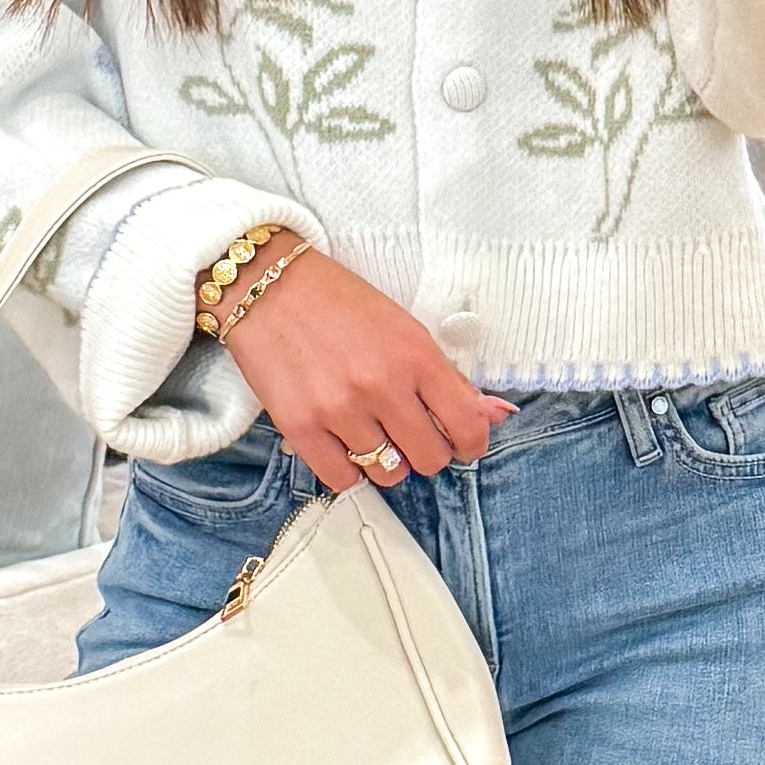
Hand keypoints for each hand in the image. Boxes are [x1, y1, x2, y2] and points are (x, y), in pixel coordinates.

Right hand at [217, 248, 503, 497]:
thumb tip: (496, 416)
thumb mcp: (405, 328)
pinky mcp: (300, 427)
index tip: (463, 443)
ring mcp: (339, 410)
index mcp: (416, 355)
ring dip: (388, 461)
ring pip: (389, 473)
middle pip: (431, 458)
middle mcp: (382, 386)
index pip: (467, 426)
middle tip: (411, 433)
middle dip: (427, 451)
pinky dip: (350, 469)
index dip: (471, 443)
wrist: (268, 285)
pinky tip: (346, 444)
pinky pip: (343, 479)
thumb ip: (449, 378)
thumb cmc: (339, 303)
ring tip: (373, 433)